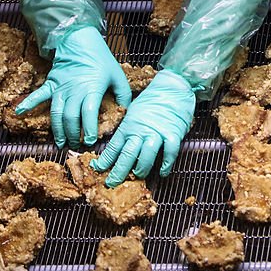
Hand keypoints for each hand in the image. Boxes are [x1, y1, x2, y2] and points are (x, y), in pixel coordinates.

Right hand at [15, 26, 131, 148]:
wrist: (81, 41)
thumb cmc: (101, 59)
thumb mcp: (118, 76)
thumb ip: (123, 95)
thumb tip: (124, 112)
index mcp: (92, 88)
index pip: (88, 113)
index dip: (88, 129)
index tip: (90, 140)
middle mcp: (74, 90)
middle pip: (70, 117)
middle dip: (73, 134)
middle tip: (76, 145)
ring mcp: (60, 87)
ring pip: (56, 113)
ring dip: (57, 129)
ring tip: (60, 142)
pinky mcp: (51, 83)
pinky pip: (38, 95)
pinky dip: (28, 103)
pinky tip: (19, 112)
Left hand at [91, 69, 195, 185]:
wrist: (173, 86)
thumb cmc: (153, 98)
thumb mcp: (134, 112)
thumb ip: (128, 129)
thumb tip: (120, 145)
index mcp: (129, 125)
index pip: (113, 147)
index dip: (105, 161)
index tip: (98, 170)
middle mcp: (140, 130)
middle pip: (126, 155)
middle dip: (118, 172)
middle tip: (112, 183)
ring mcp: (157, 132)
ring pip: (146, 157)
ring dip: (141, 169)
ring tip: (138, 176)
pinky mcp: (173, 134)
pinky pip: (169, 153)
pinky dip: (166, 164)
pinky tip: (162, 172)